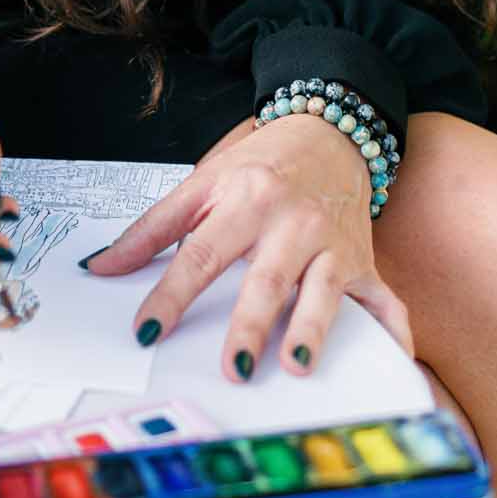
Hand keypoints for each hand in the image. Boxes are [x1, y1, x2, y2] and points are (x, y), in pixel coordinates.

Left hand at [83, 113, 412, 380]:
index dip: (172, 294)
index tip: (147, 330)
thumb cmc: (260, 164)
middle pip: (267, 278)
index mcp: (246, 200)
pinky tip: (396, 360)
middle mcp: (293, 223)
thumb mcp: (203, 183)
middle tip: (233, 366)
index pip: (202, 255)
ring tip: (296, 365)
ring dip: (312, 329)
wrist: (328, 131)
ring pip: (325, 291)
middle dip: (250, 323)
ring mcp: (334, 243)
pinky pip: (385, 300)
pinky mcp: (365, 261)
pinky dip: (394, 331)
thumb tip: (100, 267)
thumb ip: (152, 229)